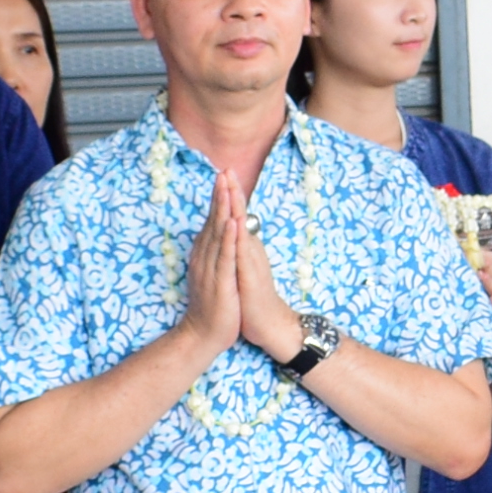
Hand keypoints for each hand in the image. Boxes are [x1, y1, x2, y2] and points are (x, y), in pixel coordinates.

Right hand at [174, 179, 248, 359]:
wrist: (203, 335)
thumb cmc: (213, 306)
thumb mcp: (213, 274)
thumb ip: (214, 254)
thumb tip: (216, 237)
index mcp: (204, 255)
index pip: (212, 221)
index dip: (217, 198)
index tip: (223, 176)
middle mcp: (204, 257)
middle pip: (212, 220)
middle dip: (219, 194)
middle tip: (223, 170)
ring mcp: (210, 268)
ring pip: (217, 233)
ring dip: (222, 208)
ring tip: (226, 186)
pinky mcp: (220, 281)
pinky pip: (224, 255)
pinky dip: (228, 237)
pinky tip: (232, 221)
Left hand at [228, 181, 305, 361]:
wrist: (268, 323)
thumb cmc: (252, 298)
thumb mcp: (243, 269)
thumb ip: (238, 251)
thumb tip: (233, 235)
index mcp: (245, 248)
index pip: (236, 217)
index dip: (230, 196)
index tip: (223, 175)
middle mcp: (249, 249)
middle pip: (240, 215)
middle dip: (232, 192)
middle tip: (226, 169)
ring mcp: (250, 260)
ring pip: (242, 227)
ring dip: (236, 205)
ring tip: (231, 185)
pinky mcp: (250, 273)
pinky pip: (242, 251)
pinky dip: (238, 234)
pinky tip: (236, 220)